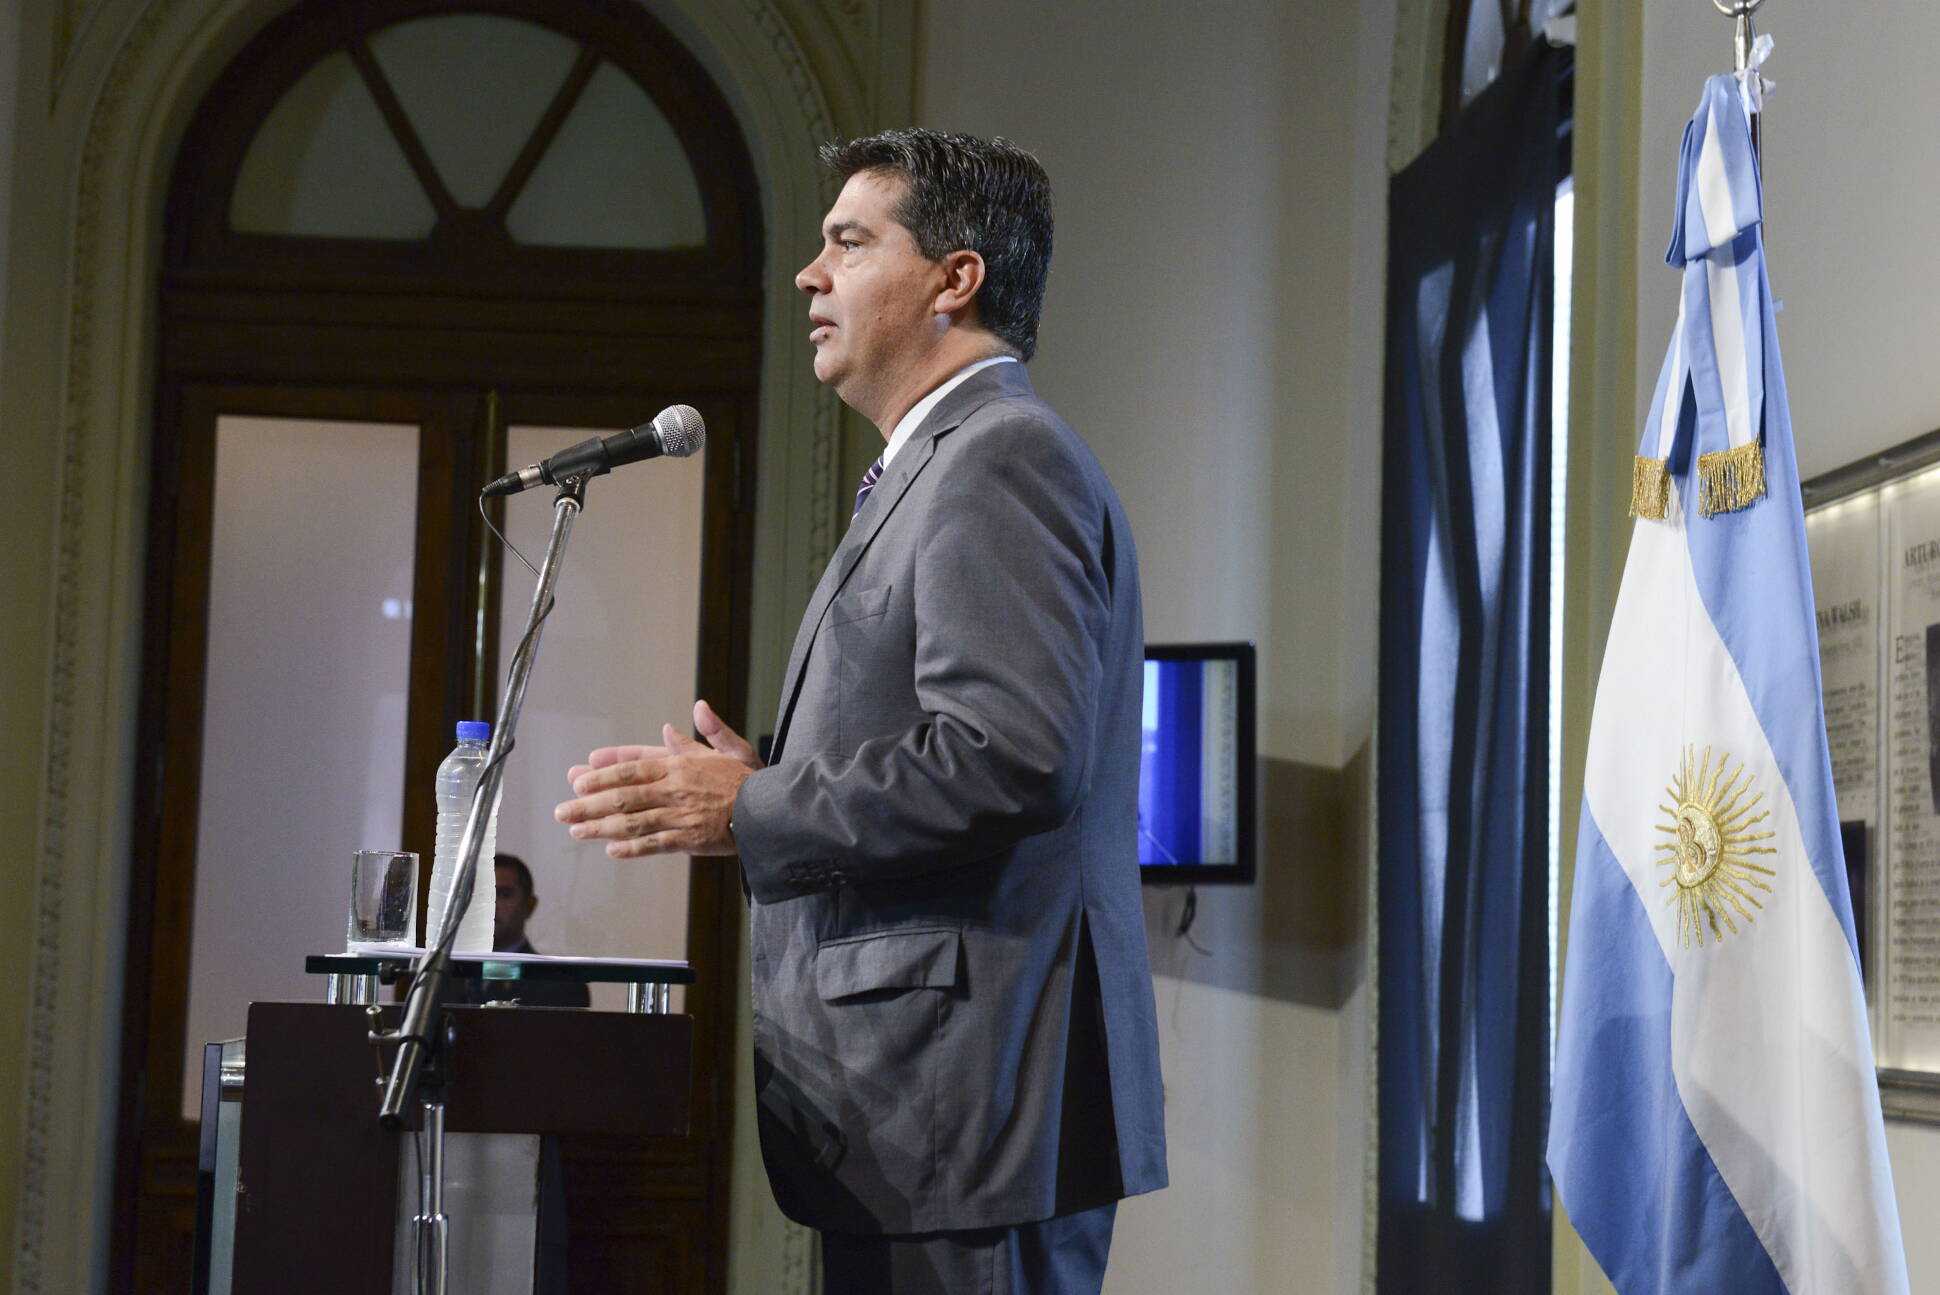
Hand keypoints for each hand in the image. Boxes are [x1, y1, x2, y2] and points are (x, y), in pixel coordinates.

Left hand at [555, 700, 762, 857]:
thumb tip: (698, 707)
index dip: (603, 773)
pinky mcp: (689, 838)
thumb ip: (710, 730)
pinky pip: (655, 843)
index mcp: (680, 765)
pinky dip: (633, 847)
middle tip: (562, 810)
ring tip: (576, 831)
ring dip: (601, 827)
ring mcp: (680, 815)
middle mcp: (675, 789)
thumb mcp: (732, 748)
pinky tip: (612, 850)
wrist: (770, 811)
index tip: (579, 777)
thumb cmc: (748, 780)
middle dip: (588, 803)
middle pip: (624, 795)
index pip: (633, 767)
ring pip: (633, 821)